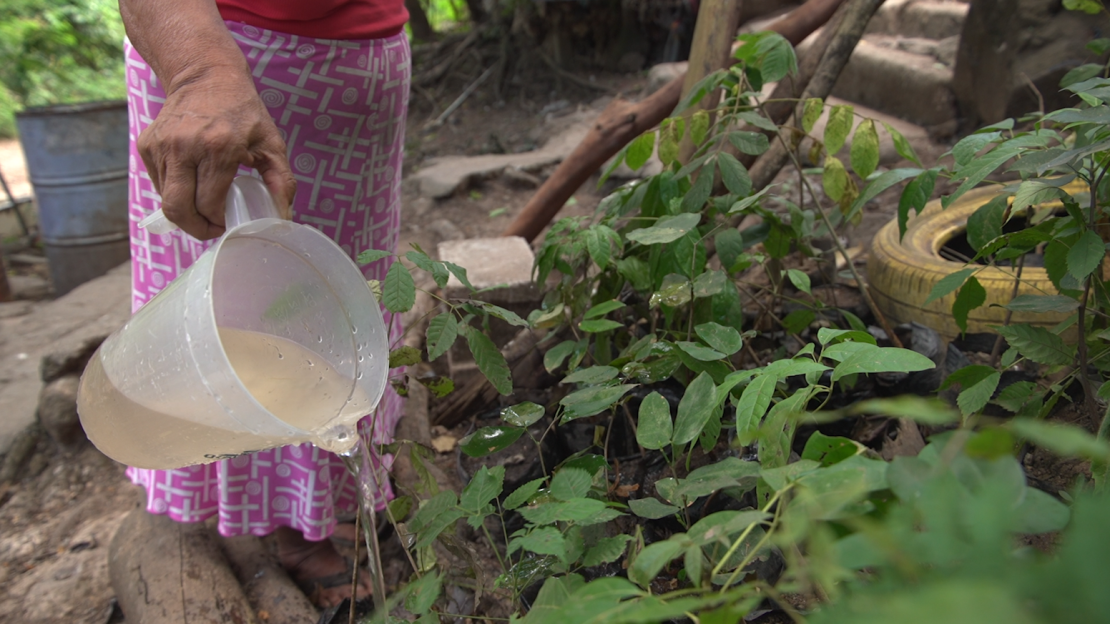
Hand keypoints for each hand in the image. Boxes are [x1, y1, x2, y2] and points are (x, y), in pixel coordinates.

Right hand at [137, 66, 296, 239]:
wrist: (205, 75)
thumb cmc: (243, 111)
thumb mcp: (271, 142)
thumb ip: (282, 181)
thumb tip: (284, 216)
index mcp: (218, 147)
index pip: (208, 204)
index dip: (219, 222)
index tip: (230, 222)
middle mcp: (183, 147)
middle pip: (178, 209)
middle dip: (196, 228)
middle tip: (212, 228)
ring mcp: (161, 146)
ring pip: (166, 200)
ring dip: (185, 211)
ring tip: (205, 206)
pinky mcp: (147, 145)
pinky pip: (159, 184)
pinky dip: (175, 193)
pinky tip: (193, 185)